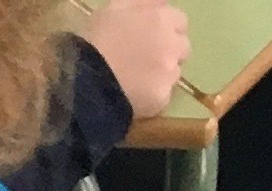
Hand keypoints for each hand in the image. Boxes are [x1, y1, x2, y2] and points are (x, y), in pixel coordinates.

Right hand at [83, 0, 189, 118]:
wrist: (88, 81)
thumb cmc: (97, 39)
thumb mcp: (115, 8)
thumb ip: (142, 3)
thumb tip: (159, 2)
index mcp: (162, 19)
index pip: (180, 22)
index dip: (167, 29)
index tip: (153, 37)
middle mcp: (172, 44)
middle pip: (183, 48)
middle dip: (169, 51)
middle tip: (147, 60)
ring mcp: (169, 74)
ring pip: (174, 73)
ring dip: (162, 75)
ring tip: (139, 80)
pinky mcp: (162, 99)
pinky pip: (162, 97)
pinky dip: (152, 97)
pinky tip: (135, 96)